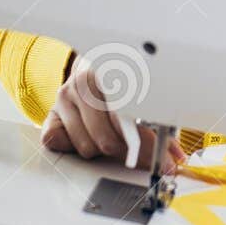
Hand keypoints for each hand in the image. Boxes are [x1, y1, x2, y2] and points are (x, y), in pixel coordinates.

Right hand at [39, 63, 185, 169]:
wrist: (93, 63)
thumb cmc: (120, 84)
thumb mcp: (142, 95)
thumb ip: (159, 125)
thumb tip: (175, 156)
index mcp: (111, 74)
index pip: (130, 118)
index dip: (148, 145)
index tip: (162, 161)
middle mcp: (84, 84)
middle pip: (108, 139)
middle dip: (128, 153)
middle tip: (140, 156)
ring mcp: (65, 98)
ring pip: (87, 147)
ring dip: (102, 151)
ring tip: (112, 139)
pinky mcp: (51, 113)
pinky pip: (56, 141)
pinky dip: (72, 146)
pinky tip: (86, 138)